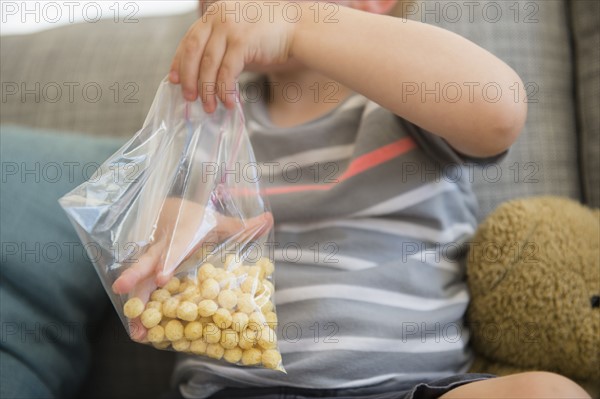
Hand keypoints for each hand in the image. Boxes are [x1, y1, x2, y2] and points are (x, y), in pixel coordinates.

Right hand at [112, 197, 272, 340]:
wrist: (168, 211)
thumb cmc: (195, 220)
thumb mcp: (217, 221)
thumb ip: (241, 226)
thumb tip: (270, 218)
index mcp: (180, 234)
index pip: (173, 247)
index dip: (169, 261)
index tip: (164, 278)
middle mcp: (163, 248)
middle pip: (147, 262)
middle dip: (137, 276)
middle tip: (123, 290)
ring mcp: (153, 262)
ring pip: (140, 281)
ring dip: (135, 302)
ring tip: (134, 327)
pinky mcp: (149, 273)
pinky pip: (141, 291)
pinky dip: (139, 310)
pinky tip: (139, 331)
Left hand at [169, 0, 299, 110]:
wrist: (299, 28)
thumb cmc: (271, 33)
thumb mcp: (239, 32)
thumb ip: (221, 45)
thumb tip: (201, 73)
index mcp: (214, 13)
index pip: (188, 39)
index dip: (178, 62)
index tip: (174, 80)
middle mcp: (219, 17)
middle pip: (193, 52)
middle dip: (189, 79)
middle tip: (189, 99)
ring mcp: (230, 28)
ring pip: (208, 65)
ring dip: (207, 90)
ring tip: (209, 107)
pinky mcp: (243, 42)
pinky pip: (227, 72)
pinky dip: (224, 90)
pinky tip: (228, 103)